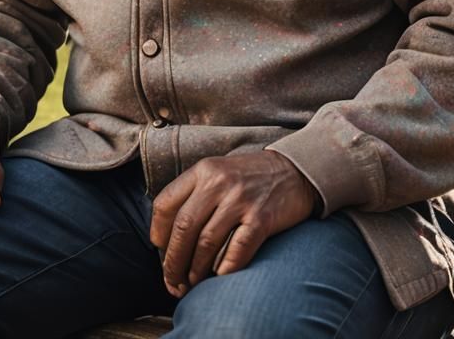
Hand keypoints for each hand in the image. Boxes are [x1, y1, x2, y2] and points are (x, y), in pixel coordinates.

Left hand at [149, 150, 318, 297]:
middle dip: (173, 262)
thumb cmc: (249, 178)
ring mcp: (241, 200)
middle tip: (172, 281)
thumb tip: (167, 238)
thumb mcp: (217, 173)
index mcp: (203, 170)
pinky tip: (219, 277)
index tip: (160, 250)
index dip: (158, 233)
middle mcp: (219, 182)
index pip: (165, 204)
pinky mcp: (262, 218)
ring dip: (196, 270)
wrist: (294, 171)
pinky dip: (225, 269)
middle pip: (184, 229)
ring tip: (193, 283)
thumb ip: (194, 195)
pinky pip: (237, 250)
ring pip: (207, 243)